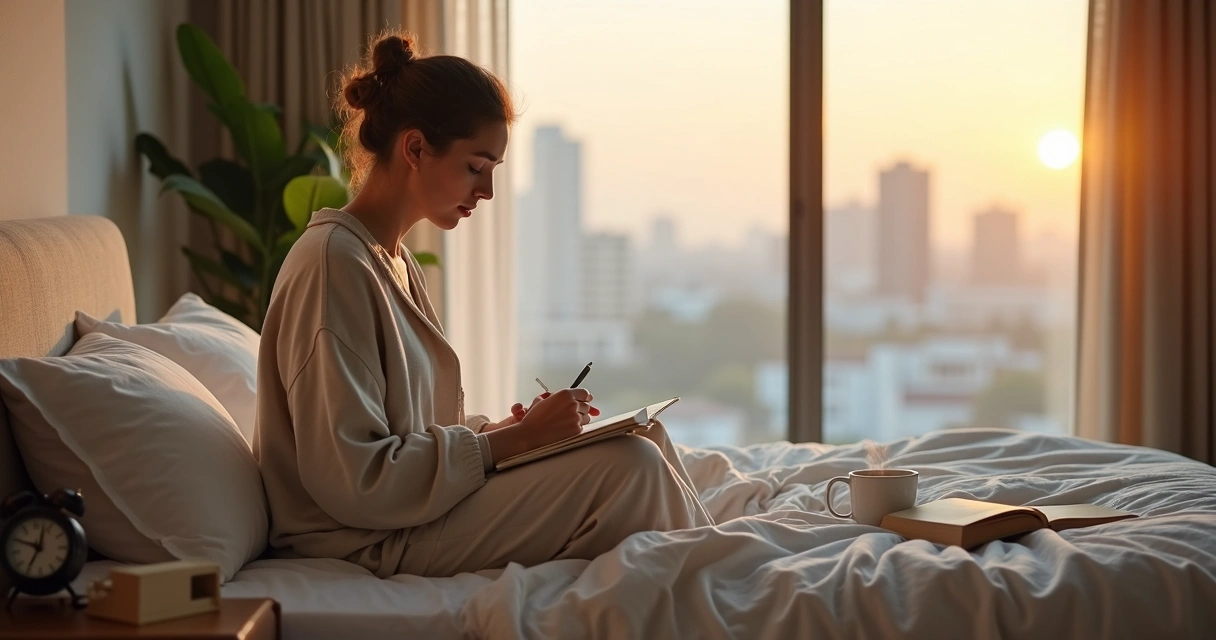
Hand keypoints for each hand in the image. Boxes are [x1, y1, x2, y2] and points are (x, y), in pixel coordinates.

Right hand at [482, 392, 598, 431]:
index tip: (587, 398)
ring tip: (567, 422)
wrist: (531, 434)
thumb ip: (556, 397)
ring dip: (580, 418)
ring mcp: (576, 418)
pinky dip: (577, 427)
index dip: (586, 396)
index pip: (584, 393)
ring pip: (586, 417)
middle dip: (581, 408)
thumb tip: (566, 398)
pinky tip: (566, 429)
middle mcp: (573, 405)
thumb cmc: (534, 419)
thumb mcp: (543, 400)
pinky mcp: (576, 430)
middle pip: (586, 405)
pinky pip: (582, 427)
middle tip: (572, 413)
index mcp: (565, 395)